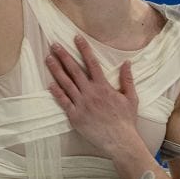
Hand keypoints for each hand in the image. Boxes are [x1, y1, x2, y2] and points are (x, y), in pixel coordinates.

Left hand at [46, 35, 141, 154]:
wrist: (119, 141)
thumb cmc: (126, 120)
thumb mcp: (131, 98)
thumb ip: (127, 79)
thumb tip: (127, 63)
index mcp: (103, 86)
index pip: (92, 63)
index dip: (83, 49)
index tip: (76, 38)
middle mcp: (90, 93)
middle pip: (74, 70)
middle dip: (64, 56)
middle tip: (54, 45)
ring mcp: (81, 104)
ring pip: (66, 83)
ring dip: (56, 70)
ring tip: (48, 59)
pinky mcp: (75, 116)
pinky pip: (63, 102)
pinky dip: (56, 92)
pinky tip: (50, 83)